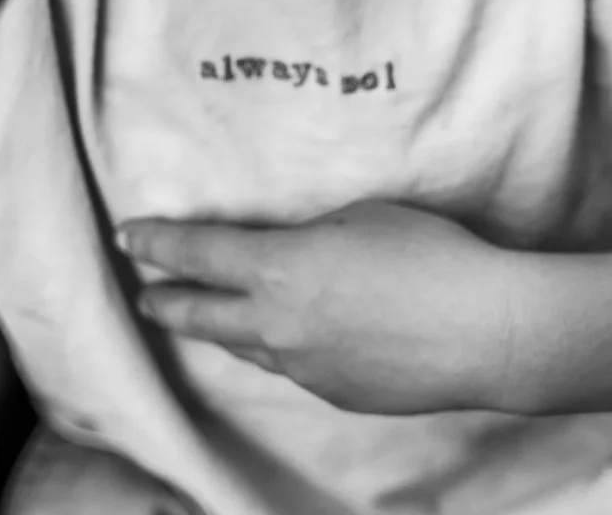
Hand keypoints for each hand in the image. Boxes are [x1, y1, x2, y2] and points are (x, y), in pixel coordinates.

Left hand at [119, 201, 515, 415]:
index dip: (156, 244)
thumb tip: (291, 253)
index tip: (128, 237)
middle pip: (199, 314)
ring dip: (218, 329)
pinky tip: (286, 340)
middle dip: (166, 300)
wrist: (483, 333)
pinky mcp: (333, 393)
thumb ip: (308, 236)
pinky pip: (290, 366)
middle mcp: (276, 323)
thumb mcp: (360, 218)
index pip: (195, 254)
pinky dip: (276, 349)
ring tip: (205, 319)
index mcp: (277, 267)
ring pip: (242, 346)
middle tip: (146, 294)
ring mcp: (302, 366)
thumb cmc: (429, 256)